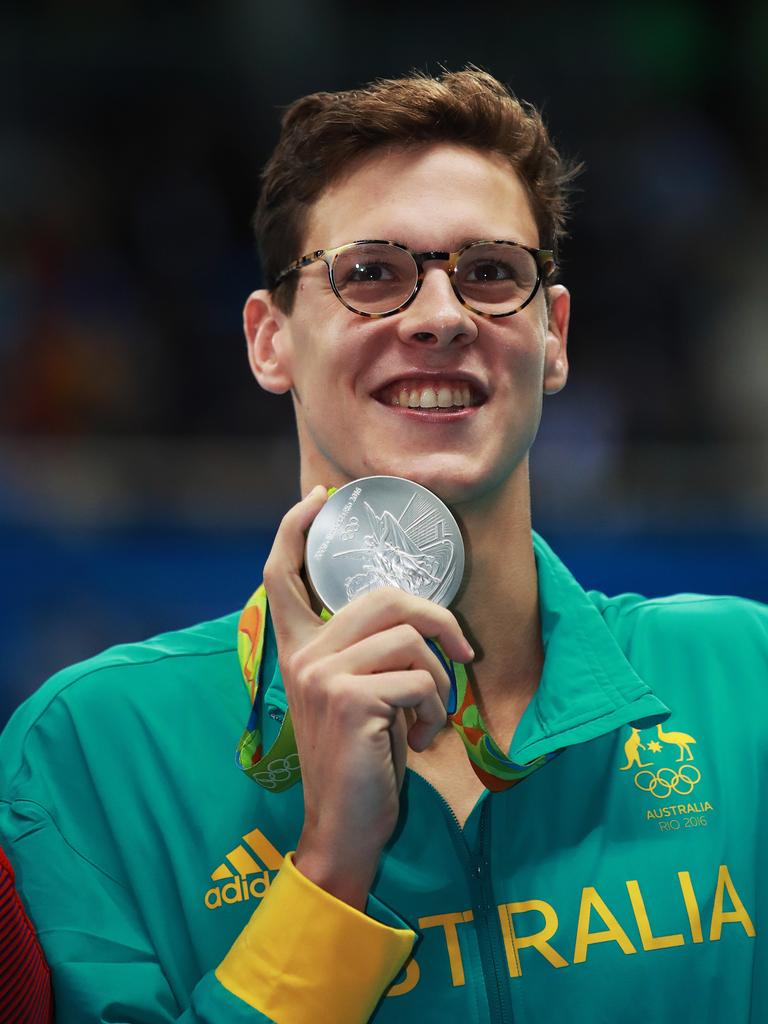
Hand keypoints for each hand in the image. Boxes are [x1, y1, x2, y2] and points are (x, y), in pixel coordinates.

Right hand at [263, 485, 473, 908]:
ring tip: (430, 714)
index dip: (297, 528)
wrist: (343, 826)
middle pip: (383, 596)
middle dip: (438, 618)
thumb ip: (365, 651)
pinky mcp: (351, 699)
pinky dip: (437, 710)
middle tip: (461, 652)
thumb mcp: (355, 695)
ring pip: (410, 637)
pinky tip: (422, 739)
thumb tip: (418, 619)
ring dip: (440, 679)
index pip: (282, 574)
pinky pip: (420, 679)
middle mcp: (302, 655)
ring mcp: (322, 675)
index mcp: (297, 649)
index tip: (320, 495)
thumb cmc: (359, 758)